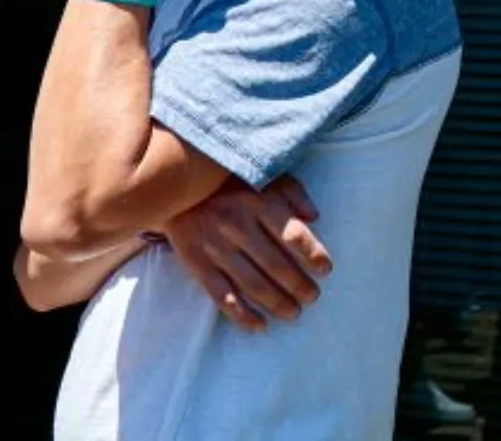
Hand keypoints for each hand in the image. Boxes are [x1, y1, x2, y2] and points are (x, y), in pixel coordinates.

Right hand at [160, 175, 331, 332]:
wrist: (174, 184)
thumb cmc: (229, 180)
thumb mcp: (264, 174)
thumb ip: (292, 192)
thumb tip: (315, 216)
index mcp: (259, 202)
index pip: (293, 235)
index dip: (313, 254)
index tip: (325, 270)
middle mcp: (238, 225)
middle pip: (276, 264)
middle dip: (299, 285)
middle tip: (313, 297)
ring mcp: (216, 246)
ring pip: (253, 284)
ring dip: (277, 303)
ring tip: (294, 313)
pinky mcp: (196, 262)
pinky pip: (222, 296)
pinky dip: (242, 315)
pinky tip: (259, 326)